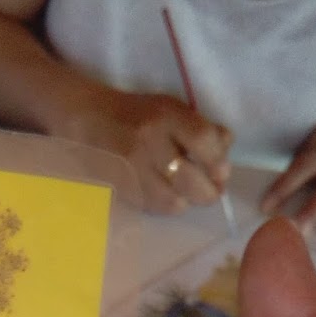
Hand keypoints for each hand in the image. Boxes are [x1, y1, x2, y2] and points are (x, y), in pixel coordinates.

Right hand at [64, 85, 231, 214]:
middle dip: (210, 191)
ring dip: (189, 201)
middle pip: (191, 180)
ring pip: (174, 201)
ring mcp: (134, 170)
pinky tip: (171, 196)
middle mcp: (149, 143)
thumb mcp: (171, 108)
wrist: (89, 120)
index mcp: (165, 117)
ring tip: (191, 194)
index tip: (223, 171)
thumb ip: (201, 126)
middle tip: (213, 190)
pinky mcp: (123, 189)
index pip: (203, 141)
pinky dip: (169, 205)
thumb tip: (226, 146)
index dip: (219, 161)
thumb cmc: (137, 113)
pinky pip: (155, 208)